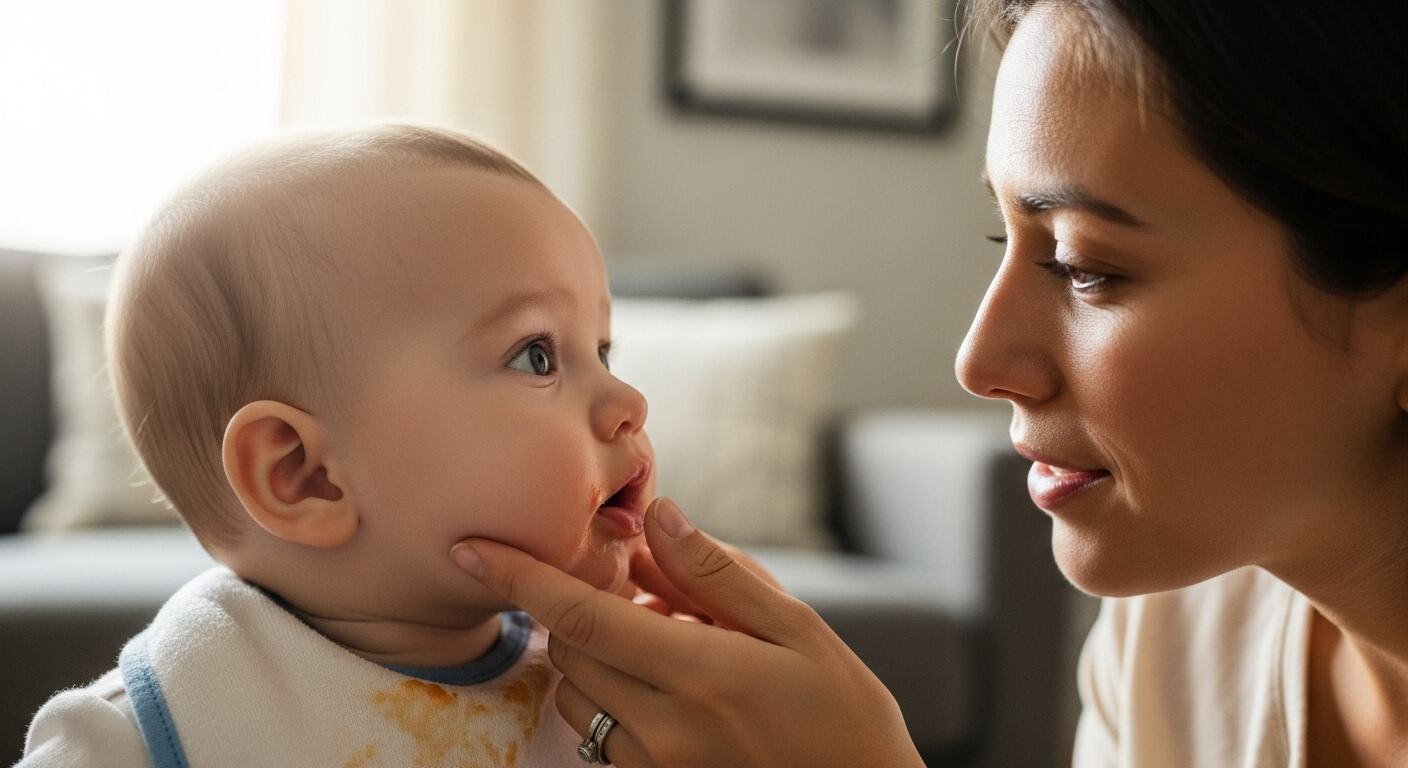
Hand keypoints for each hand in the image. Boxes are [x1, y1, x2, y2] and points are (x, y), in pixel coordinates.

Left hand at [450, 498, 924, 767]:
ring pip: (577, 696)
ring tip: (664, 642)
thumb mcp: (800, 630)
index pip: (583, 617)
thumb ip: (718, 575)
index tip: (470, 549)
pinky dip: (612, 699)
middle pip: (571, 652)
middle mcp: (665, 729)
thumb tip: (657, 516)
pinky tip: (668, 687)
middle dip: (579, 608)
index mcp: (701, 675)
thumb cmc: (843, 716)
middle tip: (641, 589)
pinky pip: (601, 736)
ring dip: (593, 656)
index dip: (520, 579)